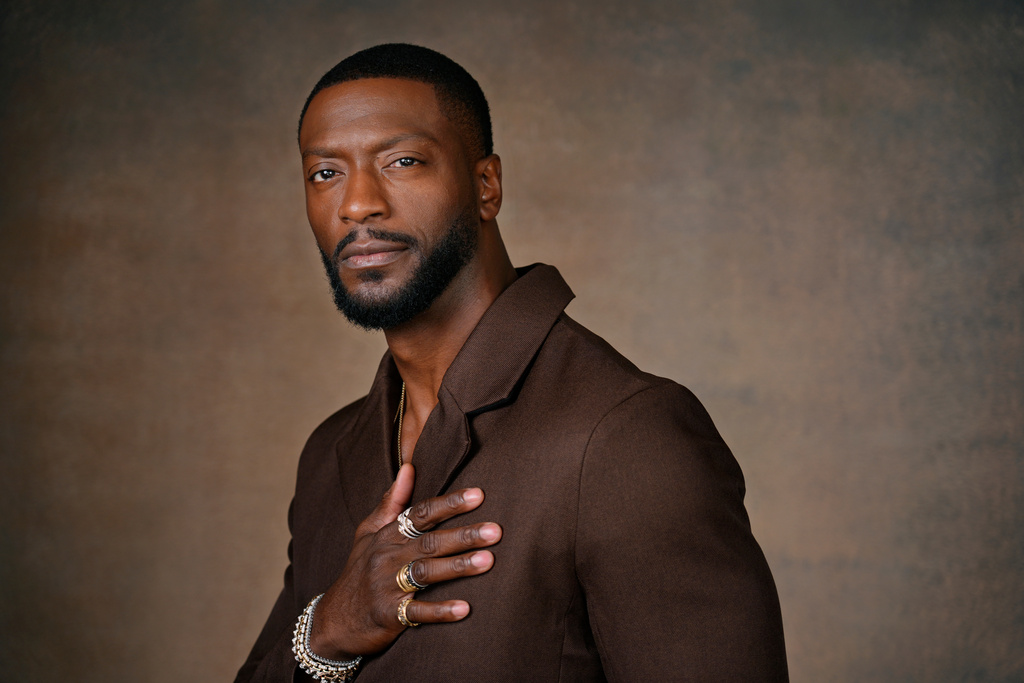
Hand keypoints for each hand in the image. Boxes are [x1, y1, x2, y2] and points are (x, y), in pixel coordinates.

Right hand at [308, 464, 501, 658]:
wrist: (334, 620)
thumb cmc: (359, 571)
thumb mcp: (368, 533)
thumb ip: (391, 502)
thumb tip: (409, 467)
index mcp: (387, 535)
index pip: (421, 513)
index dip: (450, 504)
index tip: (478, 495)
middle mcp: (387, 557)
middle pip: (430, 541)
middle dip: (464, 535)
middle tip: (495, 530)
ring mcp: (387, 586)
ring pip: (427, 572)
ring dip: (458, 567)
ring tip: (488, 560)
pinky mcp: (389, 615)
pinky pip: (418, 613)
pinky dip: (441, 611)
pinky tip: (465, 609)